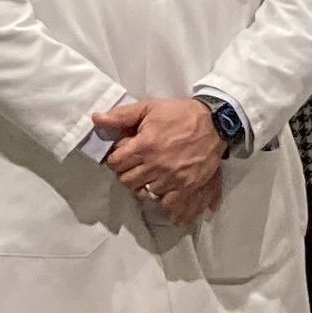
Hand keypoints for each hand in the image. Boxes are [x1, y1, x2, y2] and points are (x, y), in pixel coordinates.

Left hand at [94, 96, 226, 222]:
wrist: (215, 122)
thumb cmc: (179, 113)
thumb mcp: (149, 107)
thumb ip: (121, 115)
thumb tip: (96, 119)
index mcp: (144, 146)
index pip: (115, 163)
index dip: (115, 159)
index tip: (122, 156)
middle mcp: (156, 165)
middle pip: (127, 181)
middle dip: (126, 173)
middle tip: (134, 166)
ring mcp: (172, 178)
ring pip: (144, 193)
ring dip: (142, 186)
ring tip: (148, 177)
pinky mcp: (187, 187)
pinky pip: (168, 205)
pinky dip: (162, 201)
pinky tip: (161, 192)